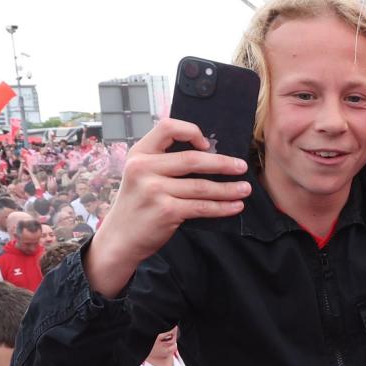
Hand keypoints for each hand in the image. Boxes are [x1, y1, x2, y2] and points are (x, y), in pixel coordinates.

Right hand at [89, 117, 250, 272]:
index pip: (167, 127)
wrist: (120, 238)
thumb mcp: (140, 174)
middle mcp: (144, 168)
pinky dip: (222, 207)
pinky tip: (234, 206)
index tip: (208, 144)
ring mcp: (154, 190)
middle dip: (223, 163)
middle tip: (242, 167)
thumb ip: (163, 161)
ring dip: (228, 188)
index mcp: (139, 153)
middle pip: (192, 159)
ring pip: (201, 186)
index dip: (191, 131)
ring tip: (244, 189)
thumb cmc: (137, 204)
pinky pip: (201, 207)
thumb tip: (208, 154)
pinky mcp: (166, 211)